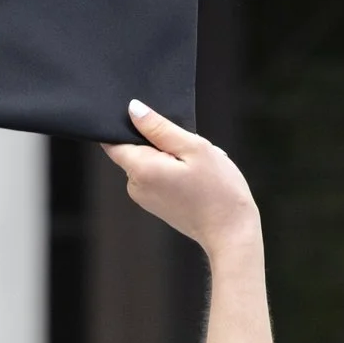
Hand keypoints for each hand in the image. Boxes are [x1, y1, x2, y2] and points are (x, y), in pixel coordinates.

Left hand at [106, 102, 258, 260]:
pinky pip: (158, 177)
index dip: (126, 126)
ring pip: (149, 162)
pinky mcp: (157, 205)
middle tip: (187, 148)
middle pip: (134, 150)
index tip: (151, 124)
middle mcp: (135, 186)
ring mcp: (145, 198)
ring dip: (170, 157)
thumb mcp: (193, 148)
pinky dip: (174, 171)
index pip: (112, 141)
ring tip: (195, 166)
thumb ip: (159, 127)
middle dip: (158, 142)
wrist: (231, 233)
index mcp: (140, 169)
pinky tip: (195, 178)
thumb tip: (133, 109)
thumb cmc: (218, 191)